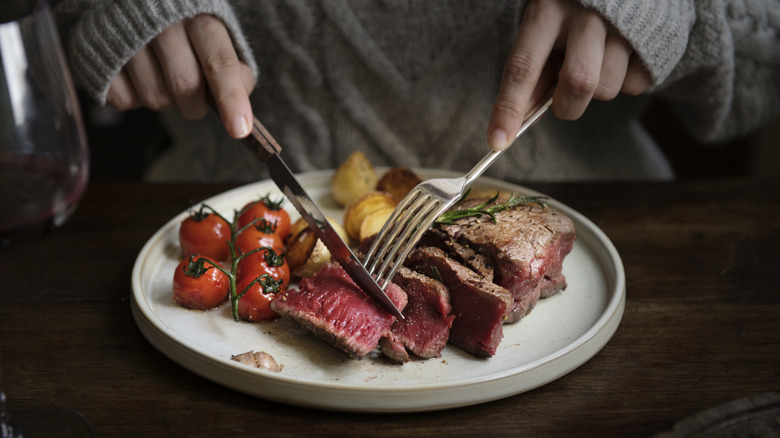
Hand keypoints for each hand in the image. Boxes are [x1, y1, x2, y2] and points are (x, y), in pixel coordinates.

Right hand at [106, 14, 255, 138]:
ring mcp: (128, 39)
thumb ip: (231, 66)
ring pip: (155, 99)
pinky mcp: (101, 56)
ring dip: (165, 100)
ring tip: (161, 73)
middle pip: (186, 86)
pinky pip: (125, 101)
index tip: (240, 129)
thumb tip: (240, 104)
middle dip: (195, 106)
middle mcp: (163, 24)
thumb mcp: (214, 34)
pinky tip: (138, 74)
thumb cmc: (181, 25)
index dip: (231, 98)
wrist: (131, 4)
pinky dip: (135, 98)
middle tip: (194, 97)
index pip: (218, 62)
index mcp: (198, 17)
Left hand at [487, 0, 651, 149]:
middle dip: (568, 106)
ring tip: (597, 60)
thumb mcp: (545, 28)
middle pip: (578, 83)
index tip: (497, 141)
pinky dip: (624, 80)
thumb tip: (524, 114)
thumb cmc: (572, 11)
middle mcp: (586, 15)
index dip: (509, 108)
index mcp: (548, 10)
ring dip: (597, 89)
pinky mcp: (652, 38)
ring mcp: (623, 26)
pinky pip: (635, 84)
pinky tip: (620, 56)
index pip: (523, 67)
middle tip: (564, 99)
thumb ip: (534, 68)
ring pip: (607, 89)